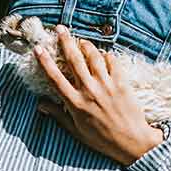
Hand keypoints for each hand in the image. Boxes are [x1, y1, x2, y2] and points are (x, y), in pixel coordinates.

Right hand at [35, 25, 163, 165]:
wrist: (132, 142)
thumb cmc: (103, 140)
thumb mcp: (77, 131)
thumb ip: (58, 115)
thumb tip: (41, 105)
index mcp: (75, 104)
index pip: (55, 78)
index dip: (45, 62)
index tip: (38, 49)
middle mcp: (89, 91)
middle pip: (74, 59)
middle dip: (65, 41)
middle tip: (60, 28)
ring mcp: (106, 85)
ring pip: (93, 56)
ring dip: (86, 45)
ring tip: (82, 42)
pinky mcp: (121, 83)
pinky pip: (112, 61)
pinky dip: (106, 55)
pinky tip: (104, 56)